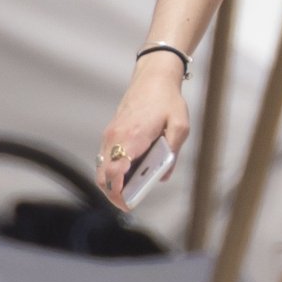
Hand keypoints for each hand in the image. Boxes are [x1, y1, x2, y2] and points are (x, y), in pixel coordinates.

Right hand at [95, 64, 189, 211]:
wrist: (153, 77)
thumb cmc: (167, 100)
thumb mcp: (180, 125)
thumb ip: (173, 152)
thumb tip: (162, 175)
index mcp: (132, 136)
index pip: (115, 171)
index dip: (117, 190)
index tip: (126, 202)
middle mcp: (115, 137)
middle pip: (103, 175)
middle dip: (113, 193)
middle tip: (128, 204)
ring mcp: (110, 135)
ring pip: (101, 168)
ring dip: (111, 183)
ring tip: (129, 193)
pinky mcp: (110, 133)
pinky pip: (105, 158)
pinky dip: (112, 171)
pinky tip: (128, 175)